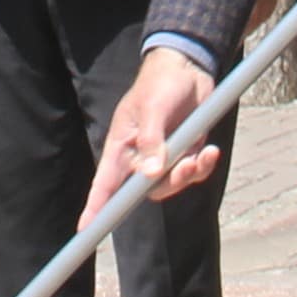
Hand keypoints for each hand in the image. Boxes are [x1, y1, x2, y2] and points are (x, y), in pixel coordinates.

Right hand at [90, 40, 224, 215]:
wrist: (188, 67)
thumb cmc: (160, 83)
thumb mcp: (152, 109)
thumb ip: (151, 142)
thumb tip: (151, 174)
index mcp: (121, 146)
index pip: (104, 183)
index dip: (95, 207)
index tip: (86, 230)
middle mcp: (140, 156)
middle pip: (145, 190)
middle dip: (168, 184)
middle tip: (184, 166)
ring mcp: (163, 155)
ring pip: (172, 184)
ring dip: (188, 174)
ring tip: (203, 155)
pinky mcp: (185, 151)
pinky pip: (192, 172)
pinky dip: (203, 166)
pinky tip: (211, 151)